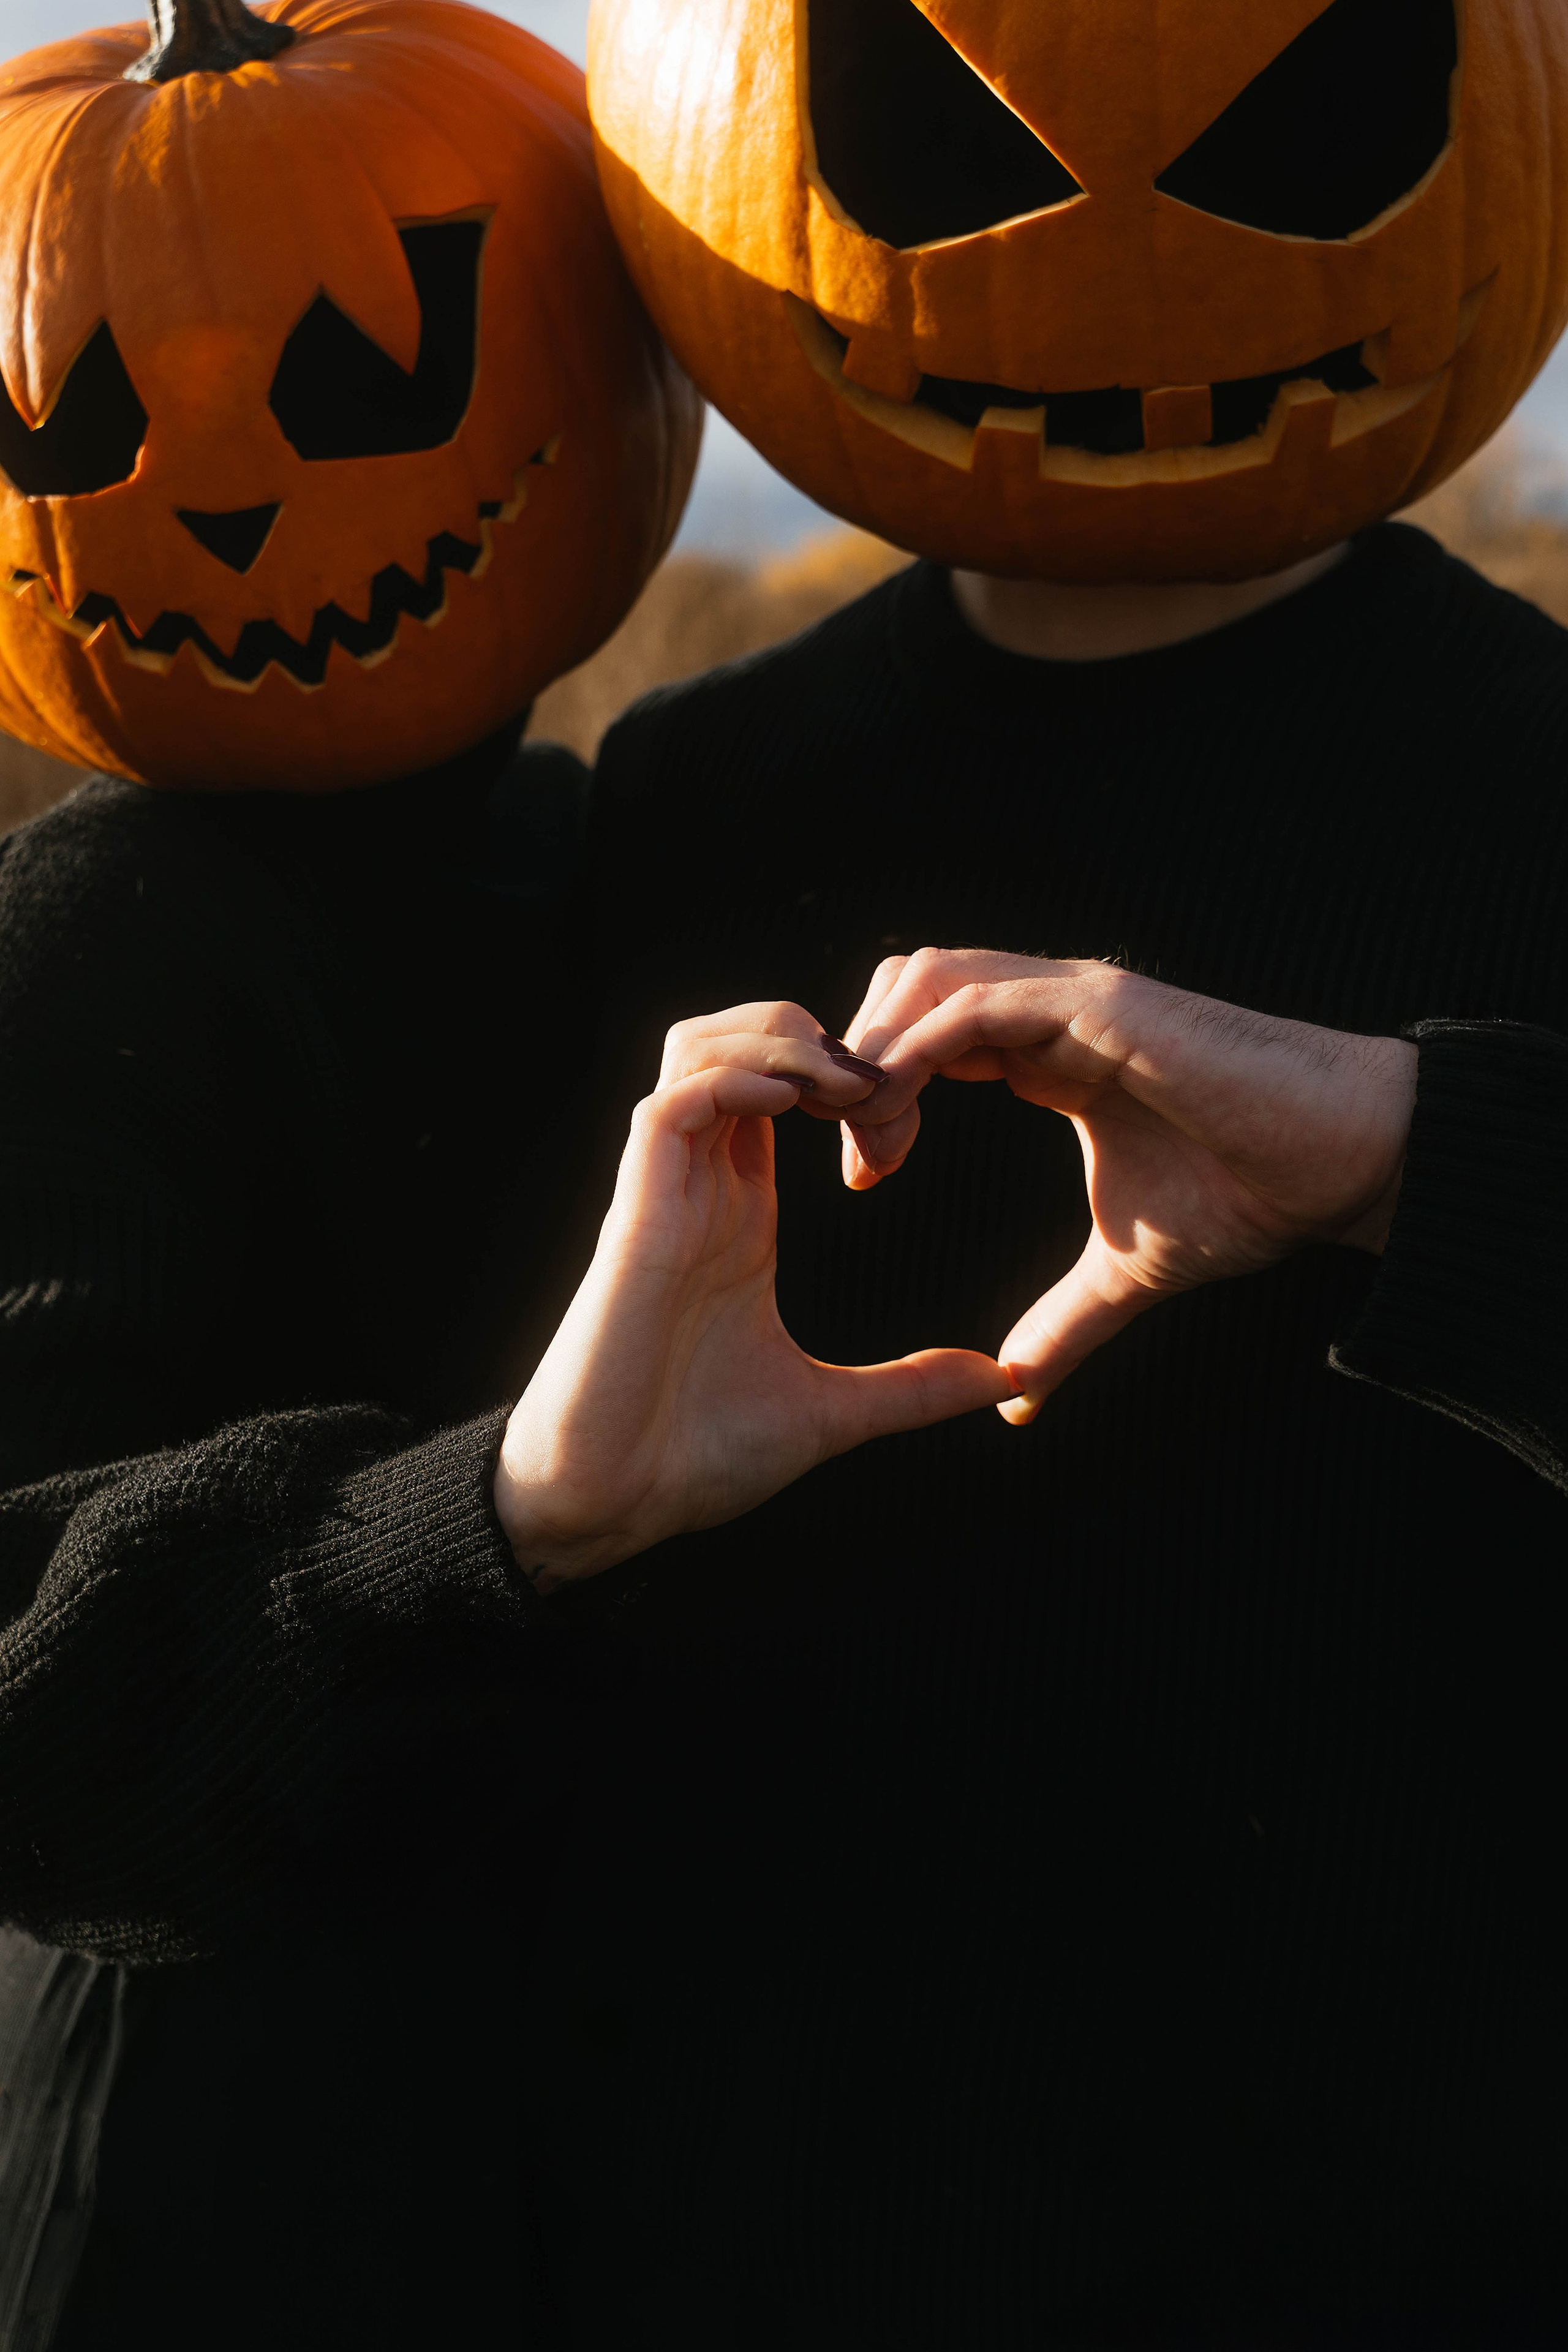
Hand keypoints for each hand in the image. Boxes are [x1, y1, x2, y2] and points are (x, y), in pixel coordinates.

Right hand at [494, 1002, 1009, 1586]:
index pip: (781, 1090)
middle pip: (739, 1042)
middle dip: (819, 1038)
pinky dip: (738, 1077)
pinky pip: (675, 1099)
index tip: (905, 1123)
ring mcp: (665, 1192)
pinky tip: (798, 1104)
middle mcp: (700, 1187)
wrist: (612, 1502)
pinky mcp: (638, 1210)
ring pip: (702, 1048)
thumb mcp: (830, 1412)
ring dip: (780, 1041)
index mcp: (739, 1213)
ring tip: (850, 1082)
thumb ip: (911, 1387)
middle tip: (885, 1091)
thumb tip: (996, 1378)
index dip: (849, 1077)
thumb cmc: (694, 1457)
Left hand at [841, 950, 1417, 1423]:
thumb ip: (1065, 1323)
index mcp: (1050, 1051)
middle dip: (857, 1063)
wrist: (1344, 1163)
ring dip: (875, 1050)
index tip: (863, 1179)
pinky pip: (974, 1002)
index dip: (878, 1097)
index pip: (926, 1037)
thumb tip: (1016, 1401)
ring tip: (865, 1136)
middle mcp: (1051, 1009)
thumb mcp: (1128, 1271)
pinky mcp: (1099, 1003)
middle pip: (907, 990)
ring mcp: (1073, 996)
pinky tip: (893, 1116)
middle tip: (856, 1159)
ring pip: (926, 978)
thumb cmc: (1252, 1195)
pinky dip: (915, 1048)